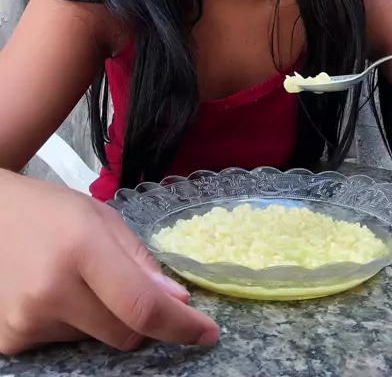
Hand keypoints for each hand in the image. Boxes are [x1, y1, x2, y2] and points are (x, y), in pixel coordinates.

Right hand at [0, 170, 218, 354]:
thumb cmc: (51, 211)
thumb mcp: (103, 218)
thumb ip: (141, 261)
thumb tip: (178, 301)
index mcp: (81, 248)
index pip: (142, 306)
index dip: (181, 325)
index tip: (208, 332)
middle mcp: (51, 289)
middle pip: (125, 334)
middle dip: (141, 318)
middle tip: (124, 285)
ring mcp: (27, 319)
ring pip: (96, 340)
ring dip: (102, 318)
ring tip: (76, 278)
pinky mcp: (12, 339)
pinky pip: (66, 345)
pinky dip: (73, 325)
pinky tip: (54, 293)